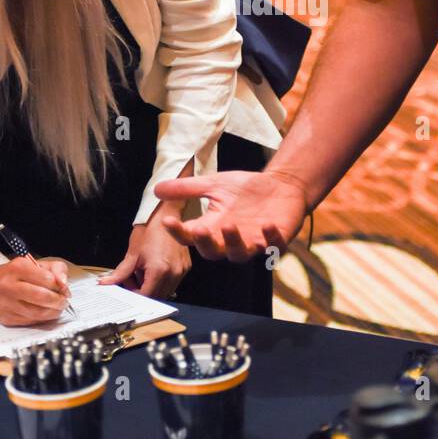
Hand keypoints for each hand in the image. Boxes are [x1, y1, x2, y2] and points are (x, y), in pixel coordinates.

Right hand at [0, 256, 70, 325]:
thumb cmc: (16, 275)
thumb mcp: (35, 264)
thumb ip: (55, 269)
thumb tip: (63, 283)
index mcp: (17, 268)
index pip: (46, 278)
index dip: (59, 285)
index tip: (64, 288)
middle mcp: (8, 286)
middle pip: (41, 297)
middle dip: (58, 301)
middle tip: (64, 301)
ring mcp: (6, 304)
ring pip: (37, 313)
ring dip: (53, 312)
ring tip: (58, 308)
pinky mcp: (6, 318)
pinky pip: (30, 321)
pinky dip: (43, 319)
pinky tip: (46, 313)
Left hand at [99, 208, 190, 298]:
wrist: (166, 213)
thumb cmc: (149, 230)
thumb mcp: (132, 253)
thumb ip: (120, 272)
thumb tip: (106, 282)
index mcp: (159, 271)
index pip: (146, 296)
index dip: (134, 294)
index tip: (127, 286)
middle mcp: (174, 274)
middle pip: (157, 296)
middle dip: (143, 291)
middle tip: (132, 278)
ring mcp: (182, 271)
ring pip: (166, 291)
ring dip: (153, 287)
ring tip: (143, 272)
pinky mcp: (186, 267)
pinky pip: (173, 282)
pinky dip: (162, 281)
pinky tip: (153, 269)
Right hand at [153, 168, 308, 261]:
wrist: (281, 186)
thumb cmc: (246, 190)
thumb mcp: (215, 184)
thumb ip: (188, 189)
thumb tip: (156, 189)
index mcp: (213, 227)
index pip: (190, 236)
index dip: (178, 232)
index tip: (168, 221)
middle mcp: (231, 240)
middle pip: (213, 252)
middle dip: (206, 243)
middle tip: (200, 229)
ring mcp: (254, 243)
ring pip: (240, 254)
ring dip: (234, 242)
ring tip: (229, 225)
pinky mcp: (276, 240)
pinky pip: (273, 246)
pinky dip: (270, 238)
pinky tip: (267, 225)